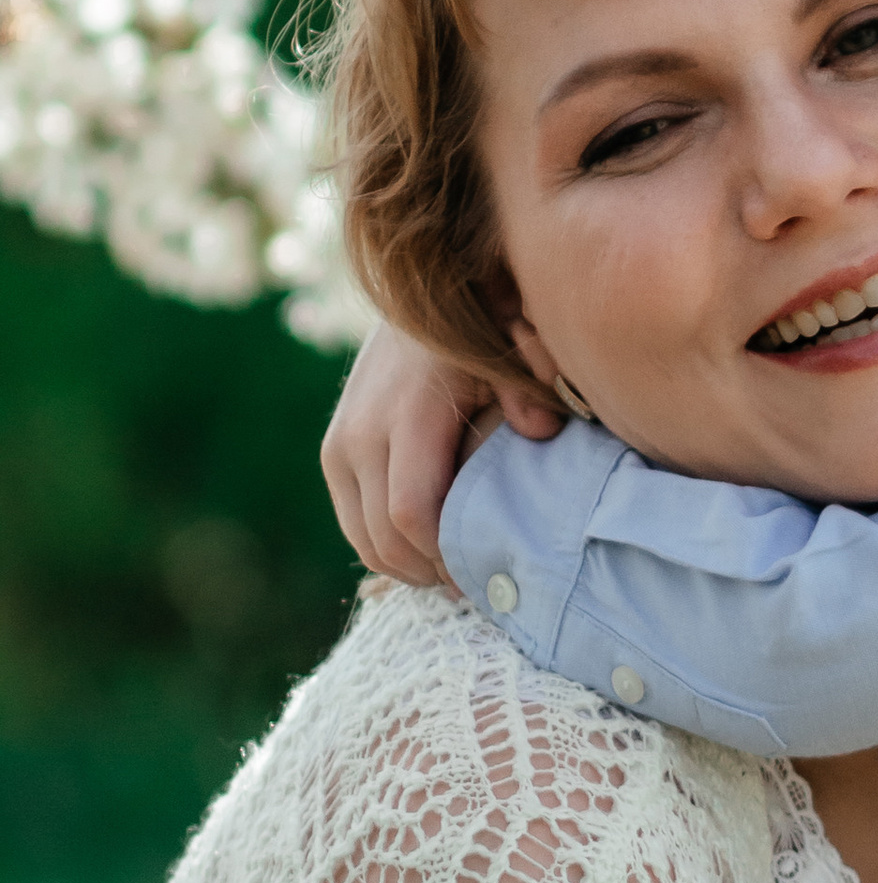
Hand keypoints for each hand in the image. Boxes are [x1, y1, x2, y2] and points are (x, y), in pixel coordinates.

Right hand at [321, 323, 563, 588]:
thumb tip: (540, 431)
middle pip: (384, 539)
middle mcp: (361, 435)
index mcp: (407, 416)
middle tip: (478, 584)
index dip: (444, 555)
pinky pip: (353, 522)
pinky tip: (429, 549)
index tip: (486, 569)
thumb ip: (528, 390)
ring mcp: (340, 446)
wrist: (418, 298)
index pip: (411, 513)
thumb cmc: (480, 330)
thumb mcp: (512, 349)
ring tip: (456, 572)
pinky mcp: (332, 452)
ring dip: (407, 567)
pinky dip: (387, 546)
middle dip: (430, 572)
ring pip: (363, 539)